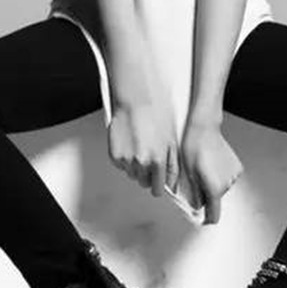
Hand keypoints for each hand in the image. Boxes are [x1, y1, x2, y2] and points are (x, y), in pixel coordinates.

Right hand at [107, 78, 179, 197]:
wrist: (136, 98)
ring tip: (140, 146)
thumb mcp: (172, 140)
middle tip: (150, 157)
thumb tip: (172, 180)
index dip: (159, 185)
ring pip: (132, 174)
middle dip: (148, 174)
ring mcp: (125, 160)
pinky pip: (121, 164)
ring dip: (136, 166)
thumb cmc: (156, 113)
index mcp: (157, 161)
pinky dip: (125, 158)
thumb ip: (172, 165)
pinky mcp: (114, 154)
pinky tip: (131, 144)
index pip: (157, 189)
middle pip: (143, 183)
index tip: (159, 181)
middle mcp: (140, 163)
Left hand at [179, 120, 243, 224]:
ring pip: (222, 188)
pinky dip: (221, 175)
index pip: (214, 214)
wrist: (203, 129)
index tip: (202, 219)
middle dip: (206, 194)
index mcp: (214, 188)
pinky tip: (212, 164)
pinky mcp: (237, 167)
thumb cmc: (193, 147)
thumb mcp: (188, 174)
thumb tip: (197, 206)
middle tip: (196, 180)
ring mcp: (233, 175)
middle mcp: (227, 184)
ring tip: (204, 169)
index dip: (207, 218)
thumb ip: (194, 194)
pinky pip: (227, 178)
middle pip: (216, 199)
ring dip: (214, 183)